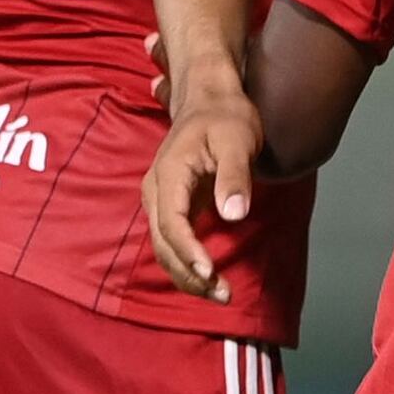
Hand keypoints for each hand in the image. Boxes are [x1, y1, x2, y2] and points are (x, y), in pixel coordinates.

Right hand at [142, 81, 261, 299]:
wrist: (209, 98)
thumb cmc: (225, 116)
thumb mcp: (237, 141)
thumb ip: (235, 177)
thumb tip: (234, 215)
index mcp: (169, 174)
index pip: (172, 223)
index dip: (188, 251)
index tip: (210, 272)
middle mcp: (156, 191)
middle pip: (164, 243)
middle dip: (190, 274)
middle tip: (223, 294)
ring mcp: (161, 200)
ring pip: (165, 248)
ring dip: (188, 275)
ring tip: (220, 294)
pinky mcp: (172, 207)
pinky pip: (172, 242)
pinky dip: (188, 264)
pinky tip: (210, 279)